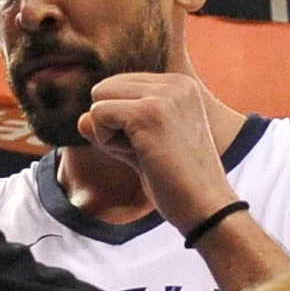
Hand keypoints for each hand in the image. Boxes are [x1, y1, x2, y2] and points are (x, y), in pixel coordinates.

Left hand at [76, 72, 237, 227]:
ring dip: (109, 134)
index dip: (120, 121)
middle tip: (145, 152)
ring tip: (145, 154)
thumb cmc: (178, 184)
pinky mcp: (148, 113)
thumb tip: (82, 118)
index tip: (152, 145)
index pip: (119, 86)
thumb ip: (114, 131)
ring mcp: (163, 95)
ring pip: (99, 98)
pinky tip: (139, 156)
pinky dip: (107, 142)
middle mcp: (174, 83)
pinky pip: (98, 114)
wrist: (208, 207)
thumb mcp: (142, 149)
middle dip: (111, 124)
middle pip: (104, 88)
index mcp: (179, 85)